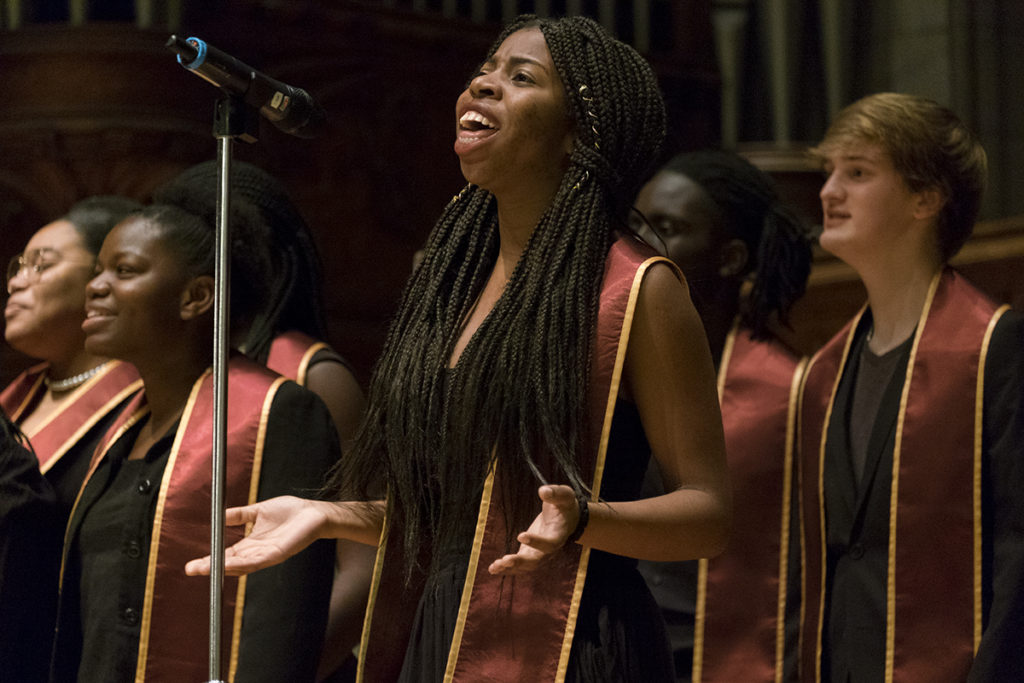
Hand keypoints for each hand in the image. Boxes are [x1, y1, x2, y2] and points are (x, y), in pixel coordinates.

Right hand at [185, 495, 330, 576]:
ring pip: (241, 565)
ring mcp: (267, 555)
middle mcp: (257, 553)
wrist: (314, 513)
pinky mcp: (278, 553)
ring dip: (222, 567)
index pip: (226, 555)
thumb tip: (220, 515)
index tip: (192, 565)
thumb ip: (240, 515)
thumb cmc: (290, 512)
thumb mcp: (258, 511)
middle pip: (230, 564)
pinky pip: (258, 561)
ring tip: (204, 568)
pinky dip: (243, 562)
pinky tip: (229, 563)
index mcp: (252, 544)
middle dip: (210, 568)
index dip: (210, 560)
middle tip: (190, 570)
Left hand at [487, 484, 580, 575]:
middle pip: (536, 561)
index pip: (550, 544)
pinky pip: (519, 565)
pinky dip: (506, 568)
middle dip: (521, 562)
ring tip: (495, 566)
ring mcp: (539, 554)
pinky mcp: (529, 553)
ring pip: (526, 566)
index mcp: (559, 535)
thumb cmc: (564, 505)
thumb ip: (556, 493)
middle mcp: (550, 550)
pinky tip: (492, 569)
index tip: (520, 535)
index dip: (537, 542)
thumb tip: (543, 491)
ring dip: (510, 568)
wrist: (566, 518)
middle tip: (505, 560)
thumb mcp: (565, 495)